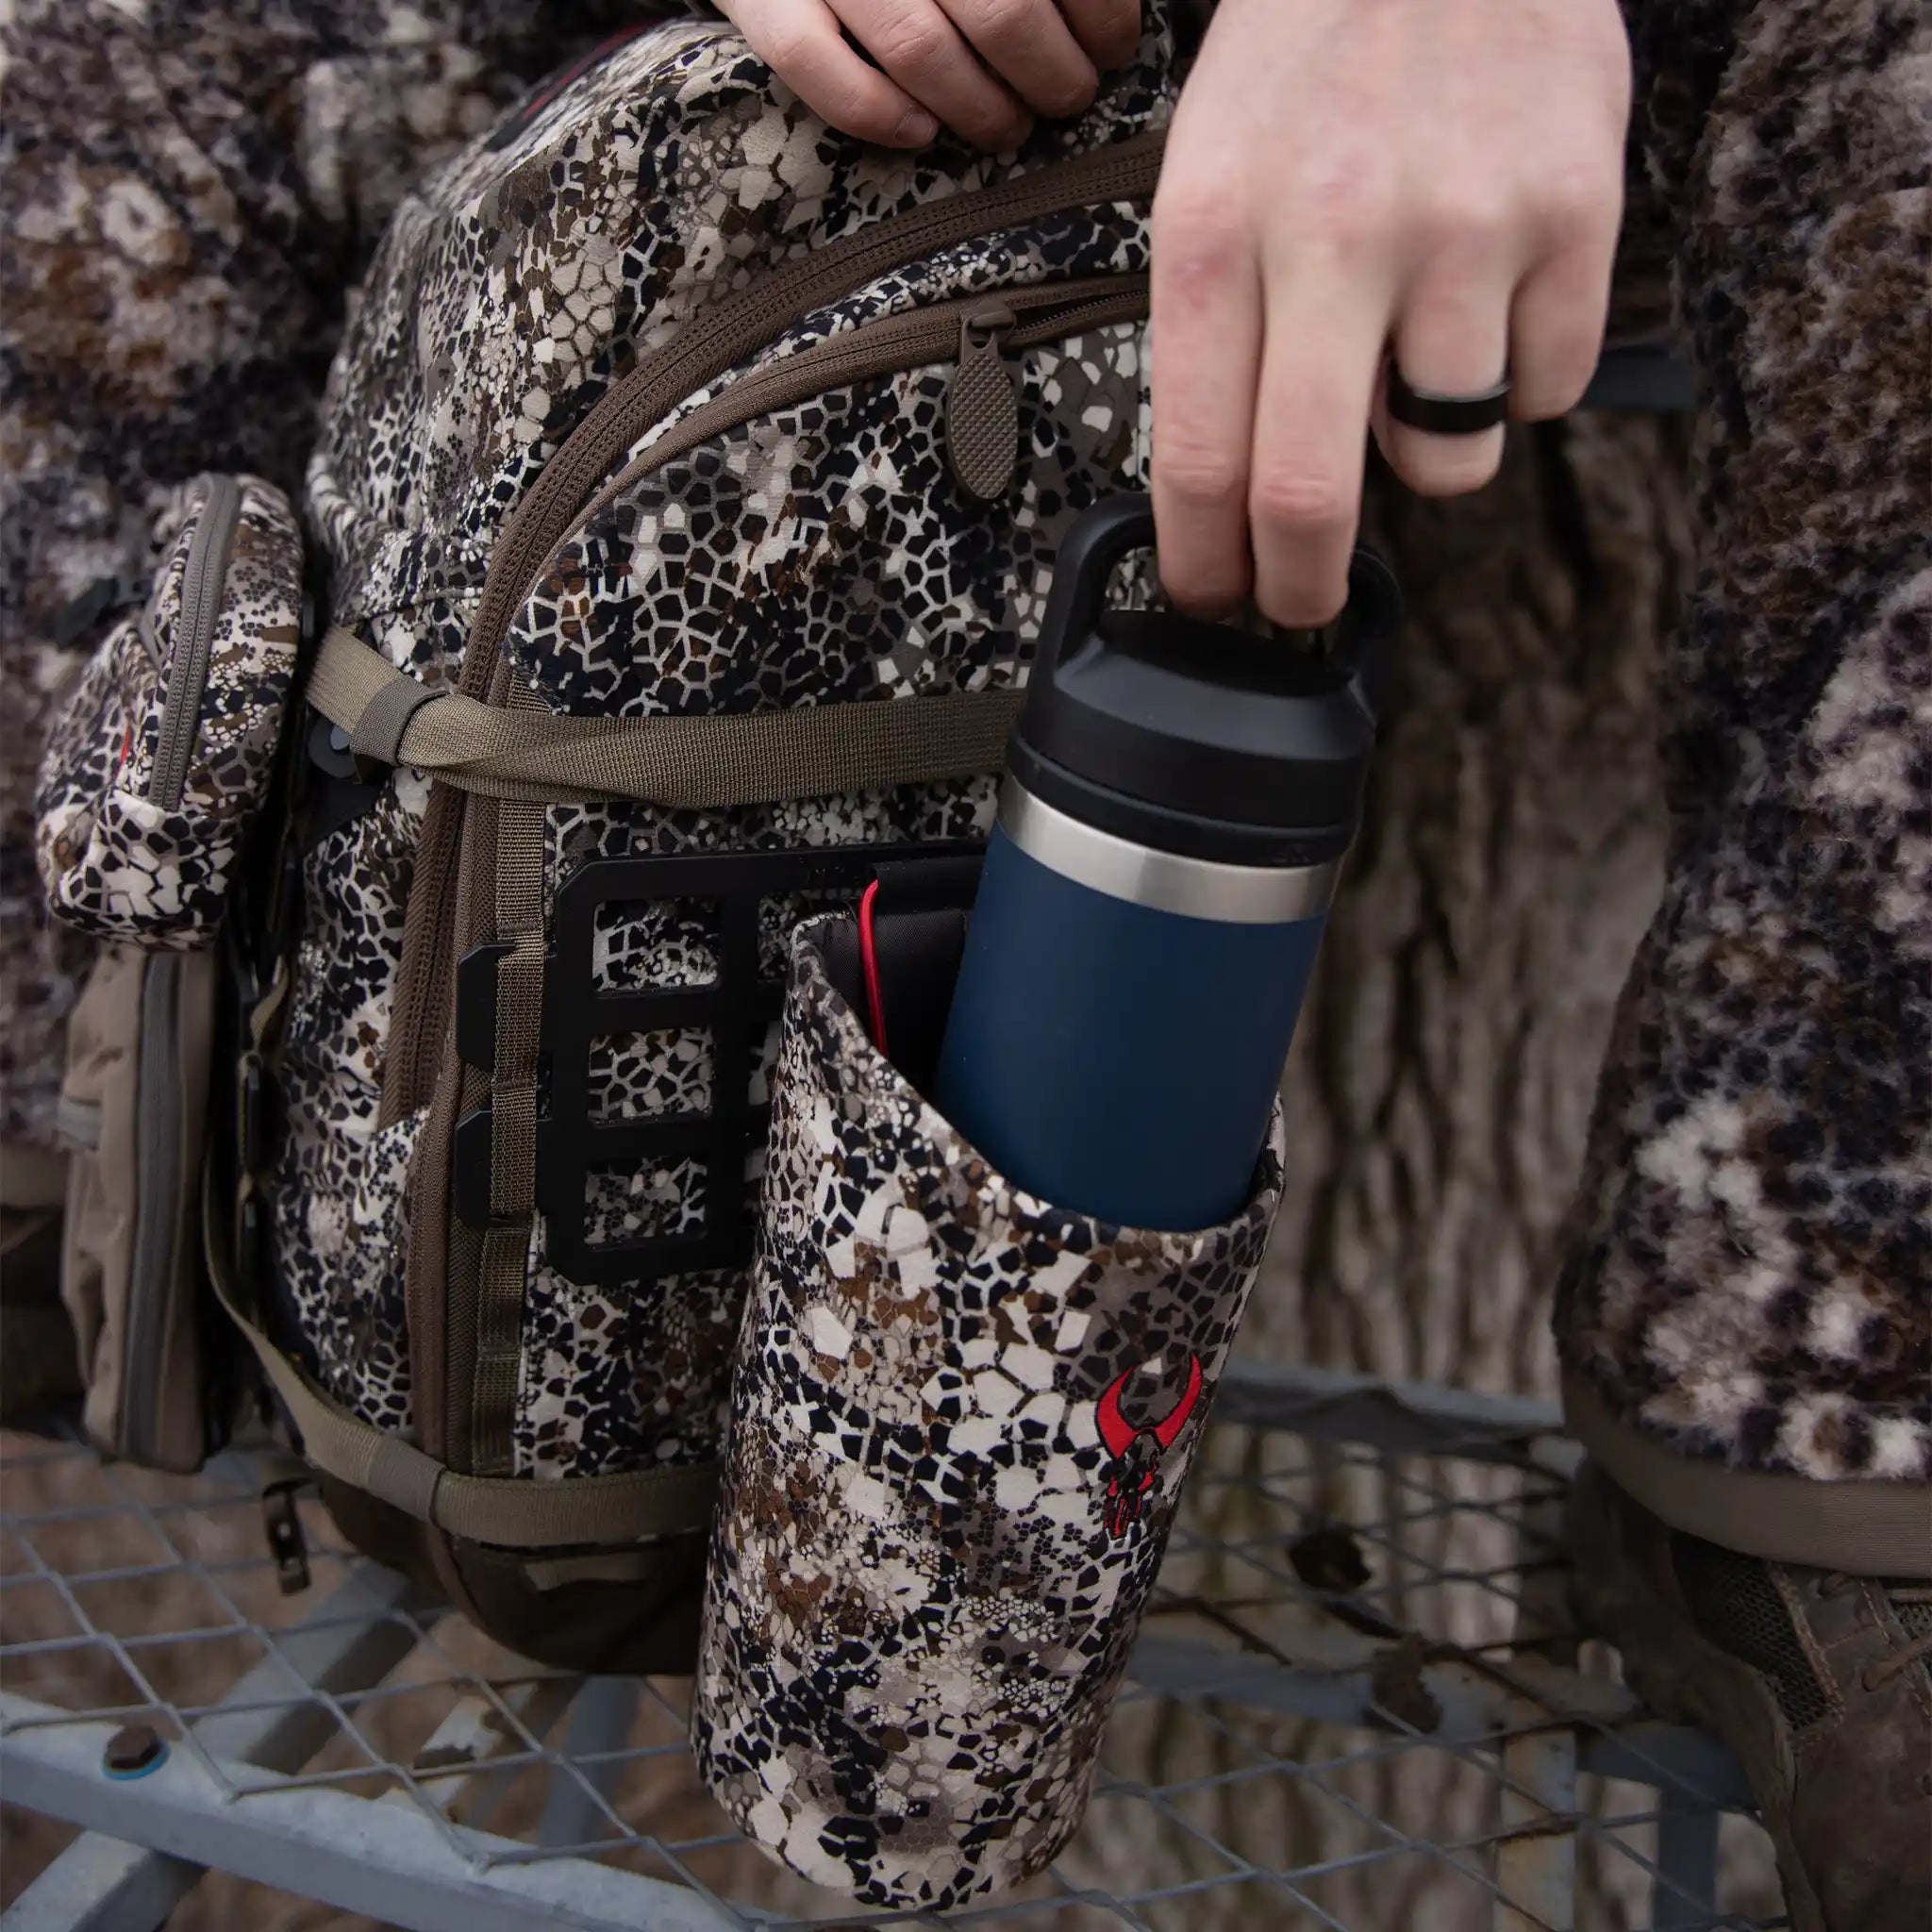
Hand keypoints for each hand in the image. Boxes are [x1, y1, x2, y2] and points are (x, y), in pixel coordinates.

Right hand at [716, 0, 1142, 150]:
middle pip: (999, 9)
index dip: (1098, 11)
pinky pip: (815, 64)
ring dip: (979, 107)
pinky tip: (922, 132)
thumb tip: (1106, 11)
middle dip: (1051, 71)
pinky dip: (876, 113)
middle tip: (1069, 95)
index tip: (1113, 44)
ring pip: (917, 48)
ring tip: (1011, 126)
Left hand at [1151, 0, 1630, 625]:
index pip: (1199, 461)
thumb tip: (1229, 491)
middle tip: (1300, 601)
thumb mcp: (1210, 174)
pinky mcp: (1576, 215)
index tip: (1211, 596)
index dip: (1203, 565)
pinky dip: (1516, 383)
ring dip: (1424, 452)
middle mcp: (1336, 237)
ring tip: (1413, 364)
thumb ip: (1216, 329)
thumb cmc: (1312, 53)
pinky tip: (1490, 301)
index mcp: (1217, 229)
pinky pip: (1546, 390)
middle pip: (1311, 498)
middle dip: (1300, 586)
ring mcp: (1466, 229)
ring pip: (1446, 456)